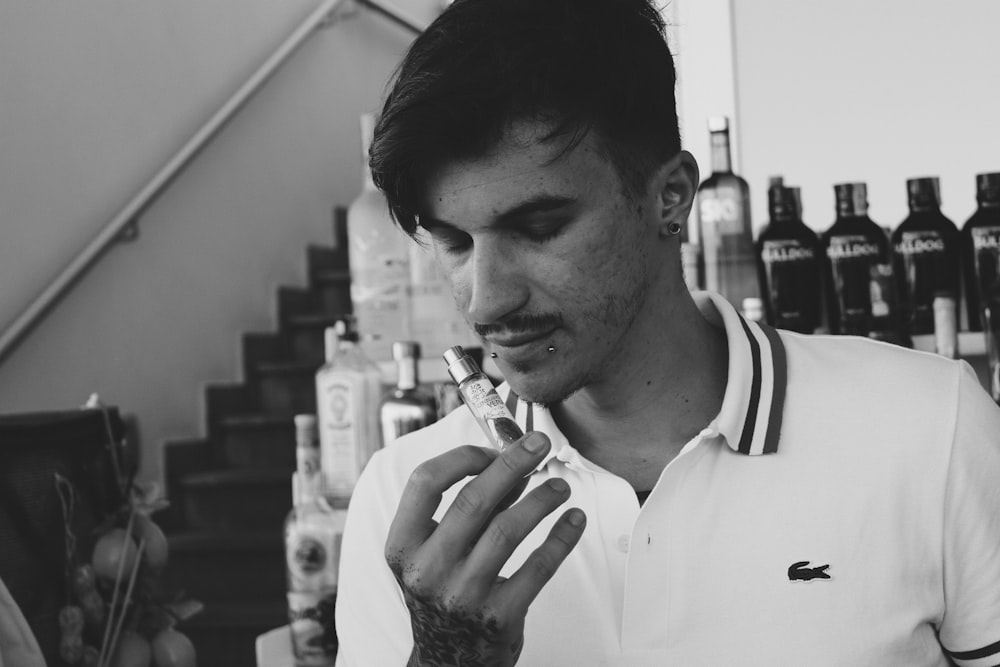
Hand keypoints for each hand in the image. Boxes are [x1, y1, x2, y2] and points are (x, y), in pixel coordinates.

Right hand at [385, 431, 585, 665]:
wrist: (449, 660)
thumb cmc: (443, 593)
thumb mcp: (437, 552)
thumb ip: (469, 510)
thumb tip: (513, 468)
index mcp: (403, 546)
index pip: (425, 482)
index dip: (463, 458)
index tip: (493, 448)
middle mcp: (427, 569)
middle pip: (473, 500)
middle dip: (512, 464)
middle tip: (539, 446)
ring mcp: (462, 595)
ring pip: (507, 530)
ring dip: (541, 500)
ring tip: (559, 486)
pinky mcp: (498, 616)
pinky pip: (538, 568)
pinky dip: (560, 538)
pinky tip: (572, 520)